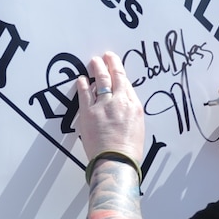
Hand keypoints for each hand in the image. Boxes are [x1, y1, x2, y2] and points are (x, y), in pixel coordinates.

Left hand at [74, 51, 145, 167]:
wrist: (116, 162)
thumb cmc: (128, 151)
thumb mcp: (137, 127)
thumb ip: (129, 111)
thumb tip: (122, 103)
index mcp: (134, 106)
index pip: (125, 82)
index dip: (118, 70)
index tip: (115, 63)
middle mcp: (120, 102)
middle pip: (113, 76)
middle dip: (108, 63)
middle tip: (104, 56)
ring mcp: (103, 106)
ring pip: (99, 80)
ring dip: (96, 69)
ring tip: (93, 62)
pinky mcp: (88, 113)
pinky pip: (84, 93)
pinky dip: (82, 84)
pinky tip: (81, 79)